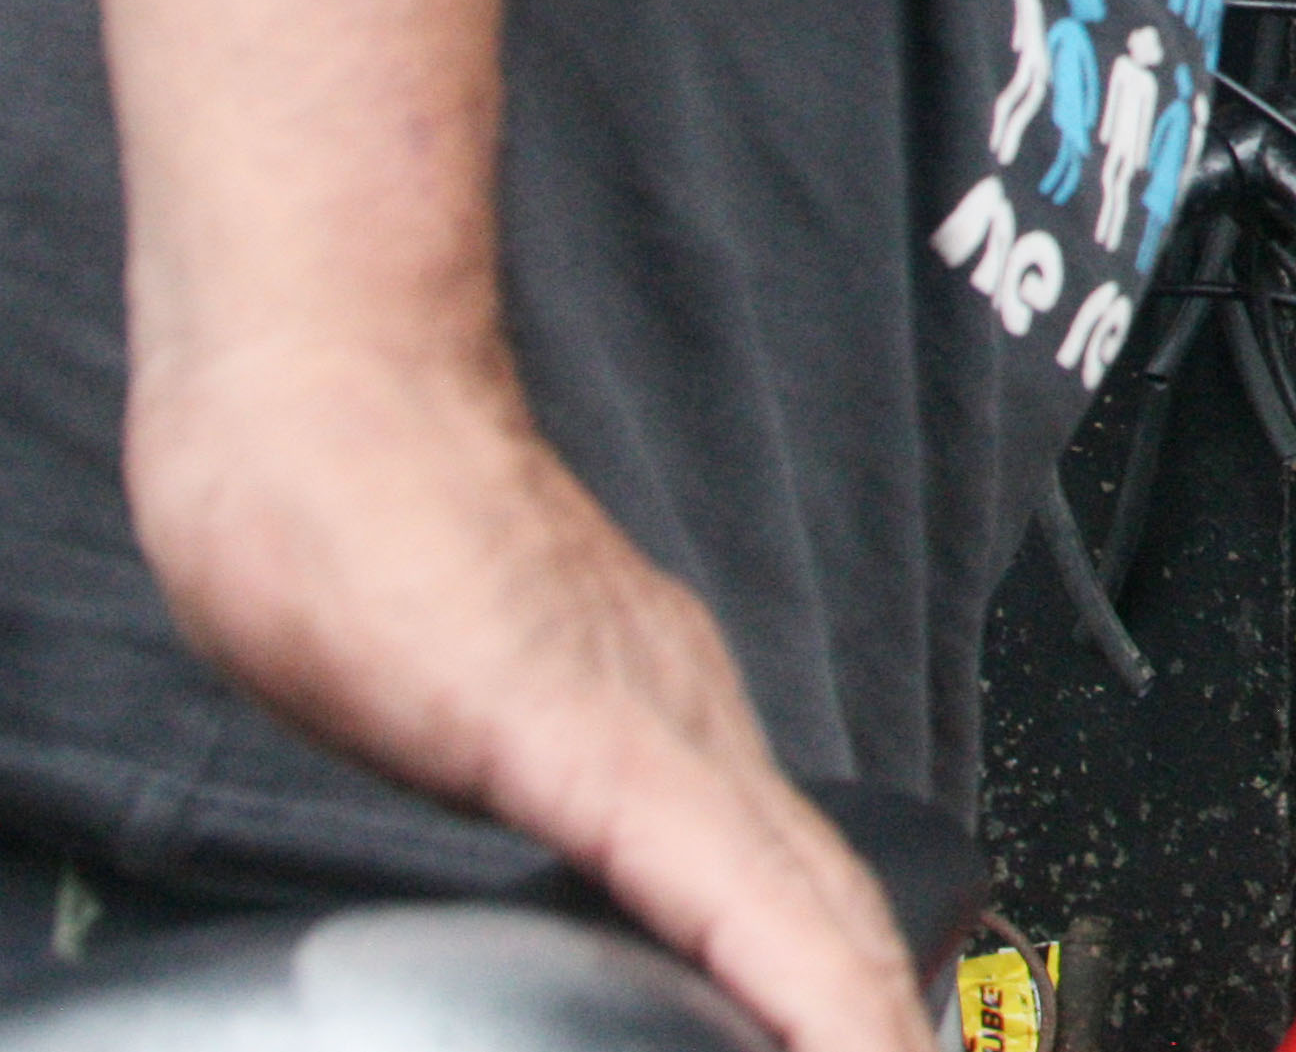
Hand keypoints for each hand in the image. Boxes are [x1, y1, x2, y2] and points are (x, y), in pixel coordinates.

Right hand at [128, 345, 923, 1051]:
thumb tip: (558, 829)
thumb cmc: (359, 528)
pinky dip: (798, 980)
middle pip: (837, 918)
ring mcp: (648, 724)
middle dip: (890, 1025)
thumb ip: (541, 756)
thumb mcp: (472, 691)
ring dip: (869, 1021)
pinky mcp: (574, 733)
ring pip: (810, 914)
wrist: (324, 390)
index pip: (800, 893)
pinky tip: (845, 1042)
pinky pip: (715, 882)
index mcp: (664, 720)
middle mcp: (690, 722)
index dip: (861, 996)